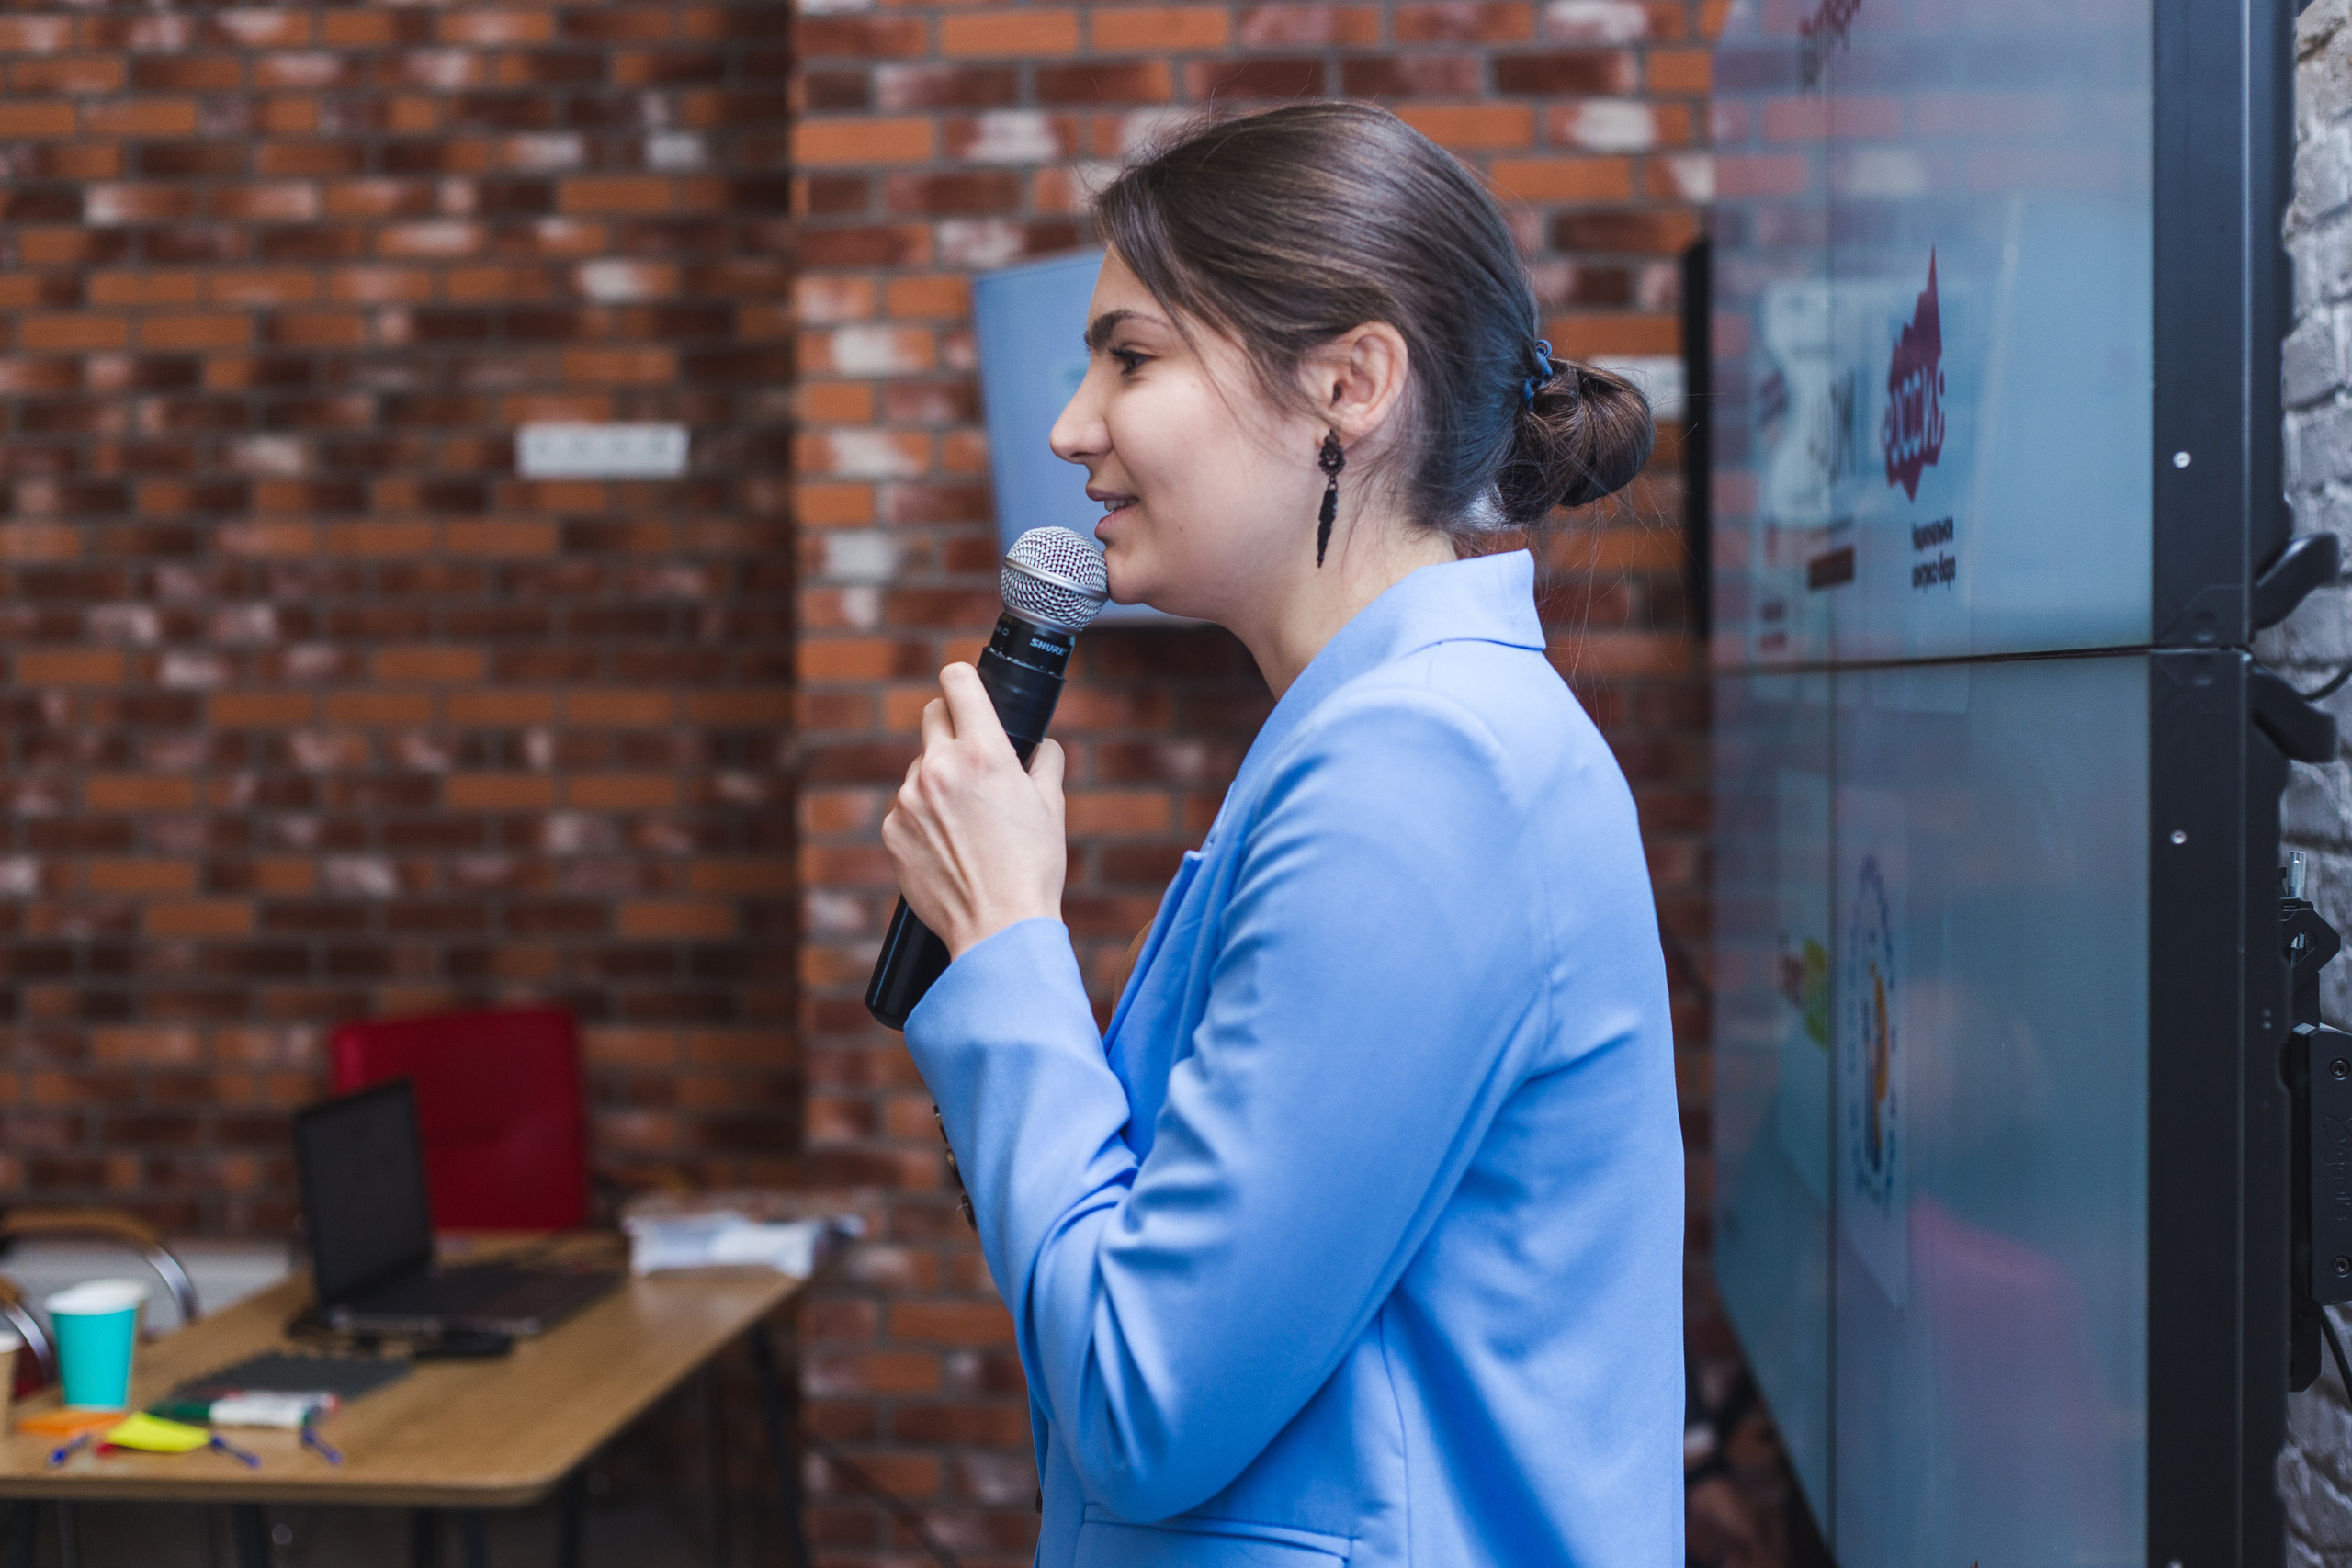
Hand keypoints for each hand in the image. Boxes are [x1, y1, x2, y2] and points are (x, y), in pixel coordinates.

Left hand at [882, 663, 1067, 958]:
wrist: (998, 927)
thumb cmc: (1032, 868)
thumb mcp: (1051, 804)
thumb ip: (1044, 760)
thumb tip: (1040, 746)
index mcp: (983, 753)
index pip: (957, 682)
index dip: (962, 679)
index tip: (965, 686)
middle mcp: (940, 768)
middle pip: (932, 715)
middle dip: (951, 726)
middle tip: (972, 757)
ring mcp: (909, 800)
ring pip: (919, 765)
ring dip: (938, 778)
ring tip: (967, 820)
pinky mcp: (893, 830)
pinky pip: (906, 806)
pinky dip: (923, 816)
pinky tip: (949, 844)